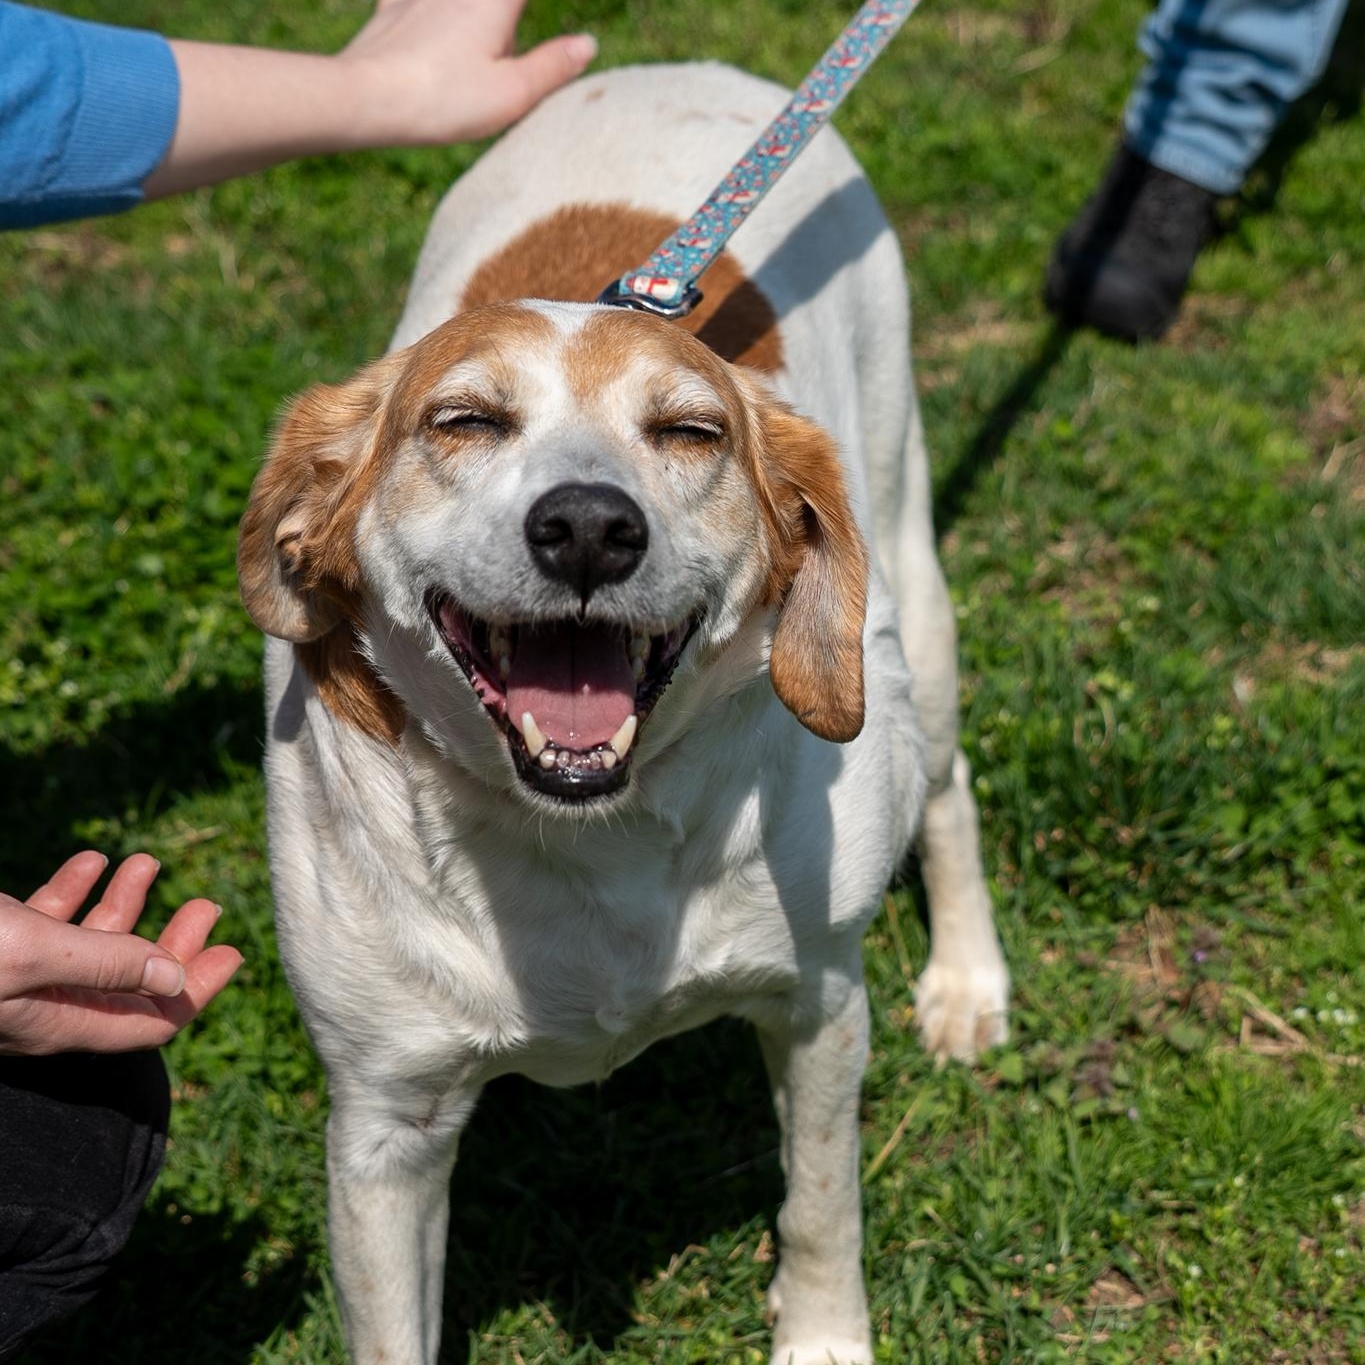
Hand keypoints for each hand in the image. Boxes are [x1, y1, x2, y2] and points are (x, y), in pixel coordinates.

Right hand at [0, 851, 242, 1055]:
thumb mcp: (32, 956)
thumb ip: (102, 966)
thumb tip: (174, 981)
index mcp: (61, 1021)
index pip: (150, 1022)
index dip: (196, 991)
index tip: (232, 953)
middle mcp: (46, 1006)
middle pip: (129, 981)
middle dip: (172, 941)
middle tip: (206, 905)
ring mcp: (22, 978)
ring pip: (89, 944)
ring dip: (124, 903)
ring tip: (146, 861)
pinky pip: (47, 922)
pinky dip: (74, 890)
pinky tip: (93, 860)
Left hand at [340, 0, 598, 143]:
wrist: (365, 98)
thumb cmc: (443, 100)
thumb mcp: (512, 94)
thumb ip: (553, 67)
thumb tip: (588, 44)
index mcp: (495, 0)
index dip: (522, 12)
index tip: (516, 46)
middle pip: (498, 8)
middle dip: (504, 28)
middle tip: (500, 72)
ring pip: (458, 6)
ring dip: (474, 25)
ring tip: (467, 77)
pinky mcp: (392, 9)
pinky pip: (415, 1)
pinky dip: (429, 11)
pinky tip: (426, 18)